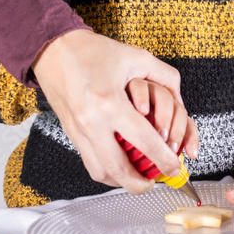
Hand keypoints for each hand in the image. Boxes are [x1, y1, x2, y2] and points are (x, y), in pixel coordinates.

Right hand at [32, 29, 198, 192]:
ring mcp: (78, 130)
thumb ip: (163, 75)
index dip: (164, 159)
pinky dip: (106, 171)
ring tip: (139, 179)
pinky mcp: (71, 133)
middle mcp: (91, 122)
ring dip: (121, 182)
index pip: (144, 142)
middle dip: (140, 183)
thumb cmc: (92, 51)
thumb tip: (180, 93)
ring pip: (100, 172)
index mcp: (109, 103)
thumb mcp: (135, 56)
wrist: (54, 50)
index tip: (175, 167)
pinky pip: (89, 163)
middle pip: (118, 168)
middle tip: (156, 182)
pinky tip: (120, 167)